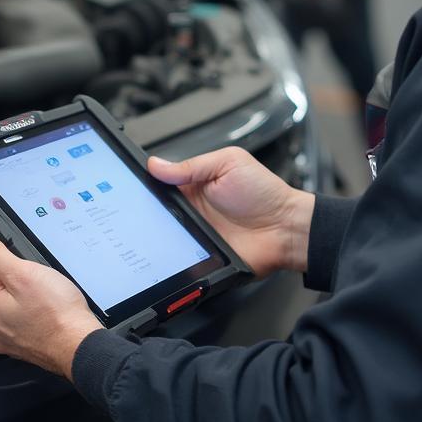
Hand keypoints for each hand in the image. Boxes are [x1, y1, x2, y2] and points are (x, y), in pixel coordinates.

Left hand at [0, 229, 102, 378]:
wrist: (79, 345)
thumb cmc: (56, 314)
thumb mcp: (23, 273)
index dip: (9, 262)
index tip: (27, 268)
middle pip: (0, 286)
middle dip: (21, 279)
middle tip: (41, 283)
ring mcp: (8, 338)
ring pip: (15, 302)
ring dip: (30, 296)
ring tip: (48, 298)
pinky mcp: (25, 344)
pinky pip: (26, 319)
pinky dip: (37, 313)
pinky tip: (50, 312)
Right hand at [147, 147, 314, 278]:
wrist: (285, 229)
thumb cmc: (264, 193)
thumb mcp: (228, 164)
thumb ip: (192, 165)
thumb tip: (156, 164)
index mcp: (195, 183)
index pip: (161, 182)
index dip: (148, 182)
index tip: (136, 183)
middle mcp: (191, 208)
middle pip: (156, 209)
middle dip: (148, 209)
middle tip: (147, 207)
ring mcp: (194, 233)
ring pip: (162, 233)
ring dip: (159, 230)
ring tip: (160, 226)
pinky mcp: (199, 255)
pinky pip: (176, 257)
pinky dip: (171, 253)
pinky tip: (172, 246)